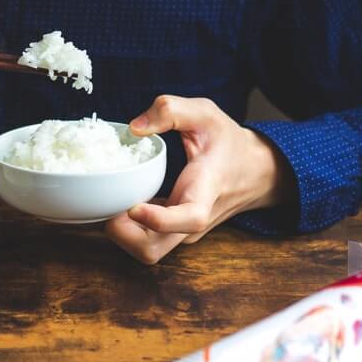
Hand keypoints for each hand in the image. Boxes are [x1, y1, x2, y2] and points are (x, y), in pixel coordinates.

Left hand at [104, 95, 293, 264]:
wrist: (255, 171)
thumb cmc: (228, 142)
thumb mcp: (205, 113)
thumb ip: (170, 110)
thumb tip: (134, 127)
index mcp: (206, 191)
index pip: (189, 218)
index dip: (159, 220)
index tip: (133, 207)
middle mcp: (193, 220)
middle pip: (153, 249)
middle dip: (121, 234)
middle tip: (106, 201)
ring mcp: (182, 231)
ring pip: (145, 250)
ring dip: (119, 232)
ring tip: (110, 198)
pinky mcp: (173, 232)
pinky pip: (143, 240)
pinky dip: (125, 228)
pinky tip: (119, 200)